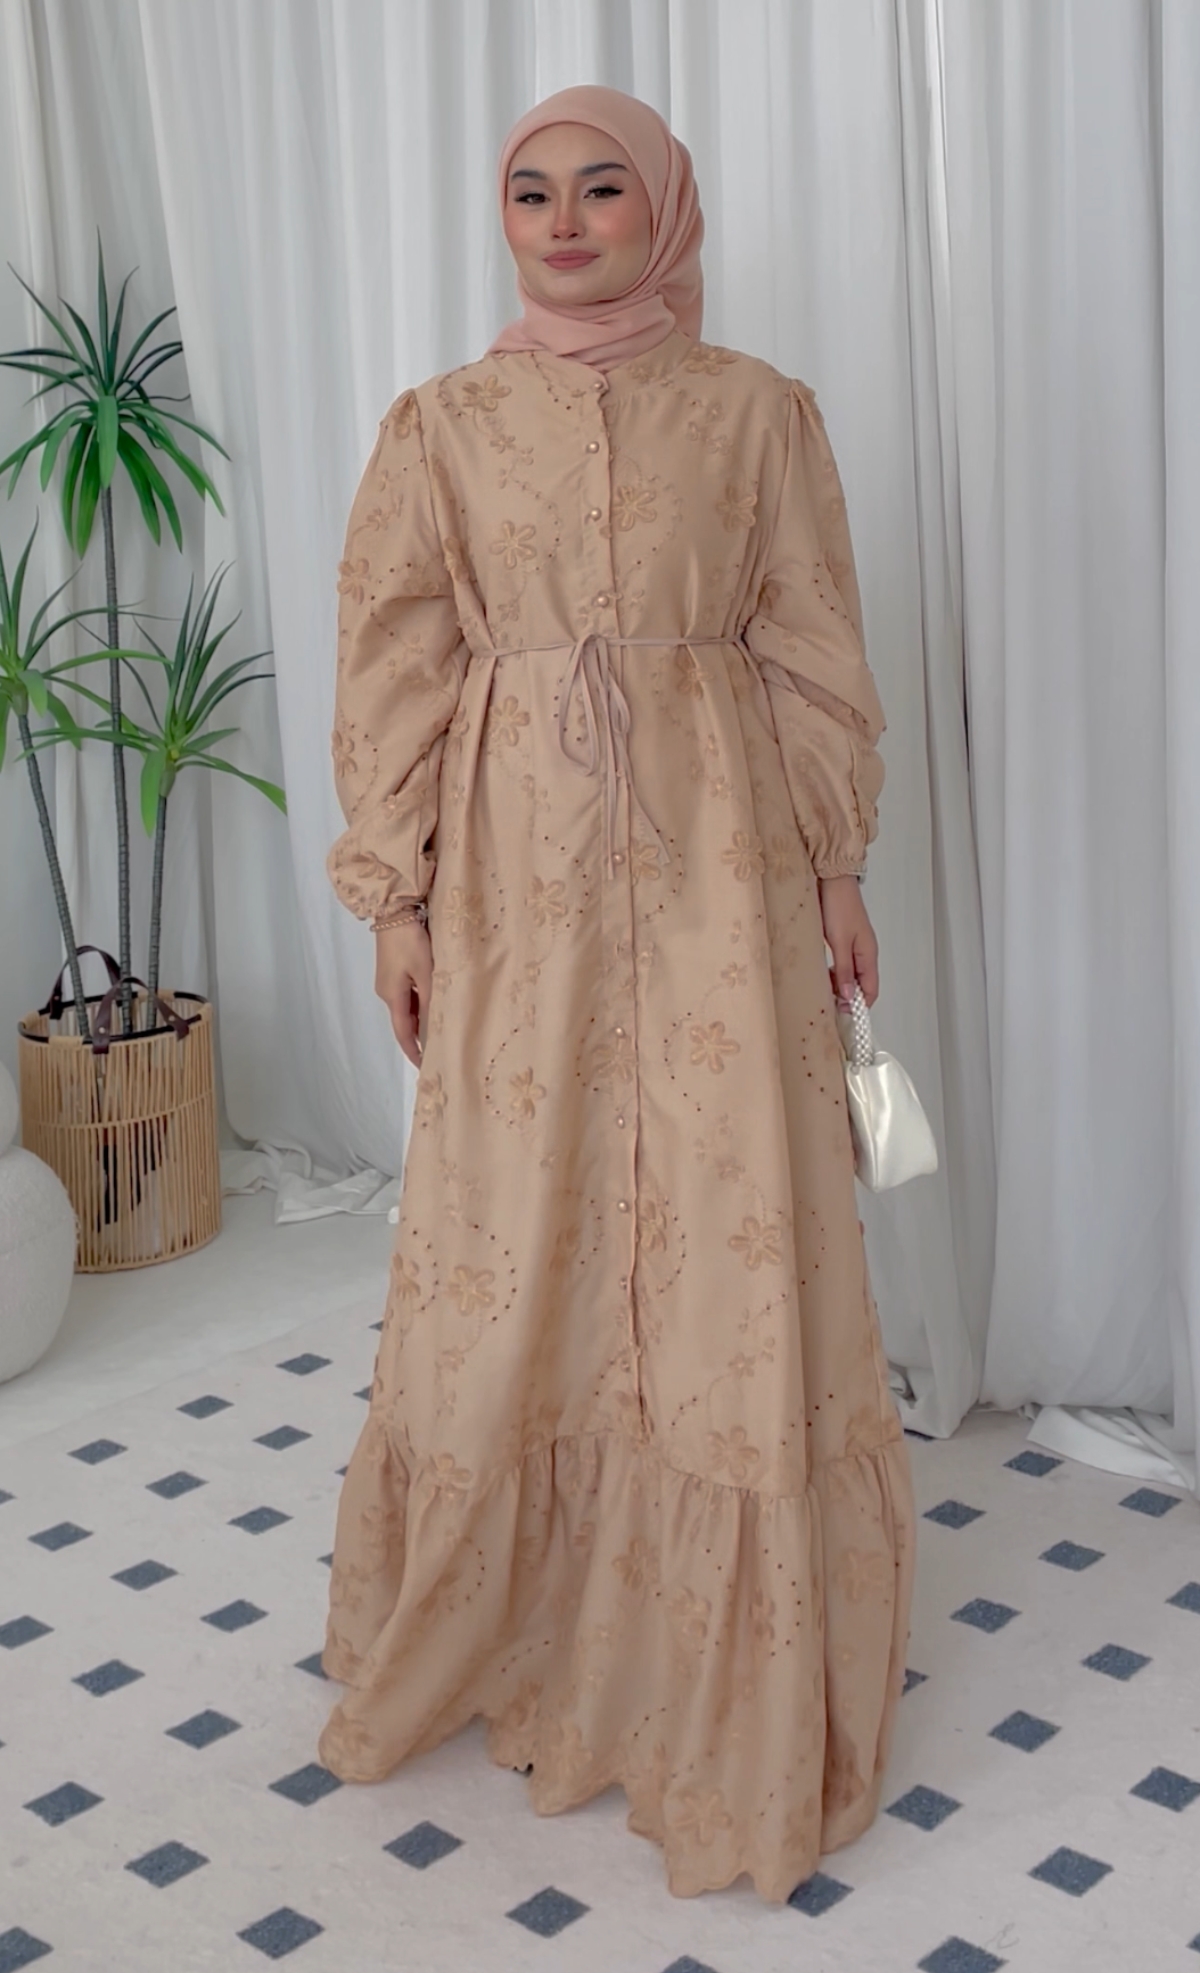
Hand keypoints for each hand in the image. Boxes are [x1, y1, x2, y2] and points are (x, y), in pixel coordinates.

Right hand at [374, 921, 432, 1067]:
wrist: (393, 909)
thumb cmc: (410, 940)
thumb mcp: (425, 972)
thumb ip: (430, 1000)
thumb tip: (434, 1028)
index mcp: (392, 996)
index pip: (403, 1033)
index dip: (414, 1052)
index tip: (425, 1067)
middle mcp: (386, 992)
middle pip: (404, 1022)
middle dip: (419, 1038)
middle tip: (439, 1050)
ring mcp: (388, 980)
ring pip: (407, 1007)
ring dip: (420, 1019)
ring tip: (440, 1030)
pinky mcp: (392, 970)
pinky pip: (407, 994)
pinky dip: (419, 1004)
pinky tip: (433, 1004)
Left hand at [818, 875, 878, 1008]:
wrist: (833, 881)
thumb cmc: (838, 907)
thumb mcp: (839, 942)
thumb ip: (843, 970)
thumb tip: (849, 996)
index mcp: (868, 955)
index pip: (870, 990)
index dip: (859, 1006)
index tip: (843, 1016)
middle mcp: (865, 953)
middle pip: (861, 985)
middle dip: (848, 998)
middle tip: (828, 1006)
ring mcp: (855, 947)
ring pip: (851, 976)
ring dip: (839, 986)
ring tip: (822, 992)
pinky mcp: (844, 941)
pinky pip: (843, 965)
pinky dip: (834, 973)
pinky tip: (822, 975)